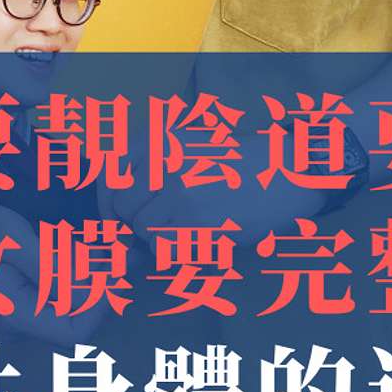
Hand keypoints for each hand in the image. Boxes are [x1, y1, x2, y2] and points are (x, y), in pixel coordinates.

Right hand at [0, 182, 106, 346]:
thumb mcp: (16, 240)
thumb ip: (54, 270)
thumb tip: (93, 291)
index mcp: (15, 313)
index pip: (73, 333)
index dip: (98, 307)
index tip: (110, 274)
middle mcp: (16, 320)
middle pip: (71, 319)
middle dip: (97, 290)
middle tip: (114, 256)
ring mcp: (16, 309)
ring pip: (65, 306)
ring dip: (87, 281)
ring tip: (103, 250)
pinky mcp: (19, 294)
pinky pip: (53, 293)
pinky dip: (71, 275)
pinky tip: (81, 251)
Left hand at [104, 166, 333, 261]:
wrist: (283, 171)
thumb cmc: (233, 162)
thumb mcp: (186, 145)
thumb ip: (148, 165)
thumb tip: (113, 203)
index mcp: (158, 139)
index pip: (109, 173)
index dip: (107, 200)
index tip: (116, 216)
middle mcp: (163, 161)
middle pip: (123, 207)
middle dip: (135, 222)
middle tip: (158, 226)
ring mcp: (180, 192)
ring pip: (144, 231)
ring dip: (159, 238)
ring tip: (186, 230)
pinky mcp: (198, 222)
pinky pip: (168, 248)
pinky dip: (178, 251)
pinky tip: (200, 238)